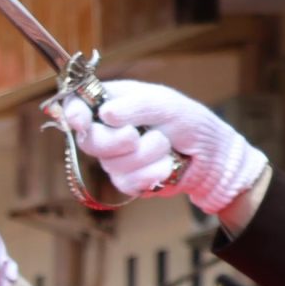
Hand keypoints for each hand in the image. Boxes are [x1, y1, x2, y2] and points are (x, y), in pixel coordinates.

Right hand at [53, 80, 269, 214]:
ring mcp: (115, 159)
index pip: (78, 104)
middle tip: (137, 135)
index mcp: (113, 103)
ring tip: (166, 147)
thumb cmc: (190, 123)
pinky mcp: (126, 182)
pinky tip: (166, 166)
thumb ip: (136, 106)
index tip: (81, 120)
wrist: (211, 157)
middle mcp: (108, 130)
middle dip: (116, 140)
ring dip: (146, 155)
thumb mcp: (166, 104)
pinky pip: (127, 182)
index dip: (73, 112)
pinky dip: (152, 173)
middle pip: (89, 140)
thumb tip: (106, 114)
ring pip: (112, 164)